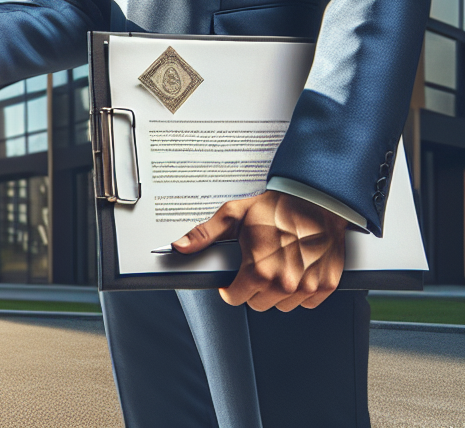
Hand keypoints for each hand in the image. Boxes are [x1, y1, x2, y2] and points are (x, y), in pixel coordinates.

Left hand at [172, 190, 346, 311]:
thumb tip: (179, 246)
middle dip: (252, 288)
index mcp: (259, 270)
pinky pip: (306, 303)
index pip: (235, 298)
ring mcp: (307, 287)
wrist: (314, 200)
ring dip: (276, 293)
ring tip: (276, 266)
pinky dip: (300, 292)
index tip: (233, 280)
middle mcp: (284, 283)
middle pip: (258, 304)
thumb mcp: (233, 215)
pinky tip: (296, 271)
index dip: (230, 287)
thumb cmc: (275, 207)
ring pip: (282, 306)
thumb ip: (204, 234)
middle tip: (256, 266)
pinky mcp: (325, 286)